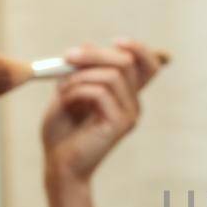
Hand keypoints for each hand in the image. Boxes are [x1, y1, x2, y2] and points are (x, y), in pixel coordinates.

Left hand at [41, 38, 161, 183]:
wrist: (58, 164)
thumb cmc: (62, 131)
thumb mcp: (68, 91)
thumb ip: (81, 70)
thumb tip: (88, 44)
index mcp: (125, 95)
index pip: (148, 65)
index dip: (138, 48)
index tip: (115, 41)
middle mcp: (133, 104)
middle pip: (127, 62)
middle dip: (94, 54)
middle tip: (67, 57)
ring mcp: (129, 114)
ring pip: (112, 75)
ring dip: (80, 76)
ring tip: (61, 90)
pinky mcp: (119, 125)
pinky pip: (100, 92)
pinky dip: (77, 90)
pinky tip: (64, 101)